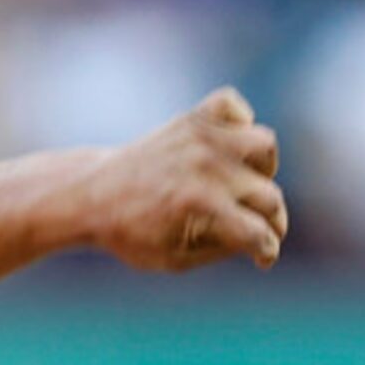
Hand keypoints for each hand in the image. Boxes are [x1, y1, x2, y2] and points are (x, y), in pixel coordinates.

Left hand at [78, 87, 288, 272]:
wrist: (93, 195)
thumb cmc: (134, 234)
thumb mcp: (177, 259)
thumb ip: (225, 248)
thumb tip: (264, 234)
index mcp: (202, 208)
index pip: (260, 233)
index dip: (267, 251)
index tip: (262, 257)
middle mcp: (207, 168)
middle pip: (270, 196)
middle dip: (271, 220)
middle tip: (254, 227)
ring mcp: (201, 138)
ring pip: (265, 145)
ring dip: (263, 169)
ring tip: (245, 184)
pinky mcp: (192, 118)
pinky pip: (233, 106)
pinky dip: (238, 122)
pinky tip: (226, 148)